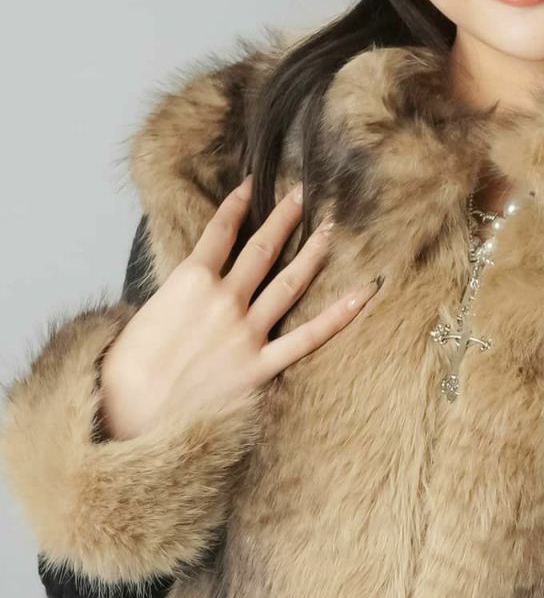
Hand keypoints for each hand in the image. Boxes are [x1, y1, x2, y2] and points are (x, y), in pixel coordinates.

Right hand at [99, 175, 378, 440]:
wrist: (127, 412)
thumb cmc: (127, 366)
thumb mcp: (148, 310)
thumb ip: (183, 290)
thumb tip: (203, 281)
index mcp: (189, 280)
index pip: (221, 230)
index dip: (239, 204)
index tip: (254, 184)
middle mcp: (223, 299)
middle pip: (262, 248)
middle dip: (284, 217)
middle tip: (304, 193)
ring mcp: (246, 331)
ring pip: (290, 282)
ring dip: (313, 252)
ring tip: (331, 228)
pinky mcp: (260, 365)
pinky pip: (309, 336)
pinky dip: (339, 315)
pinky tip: (362, 294)